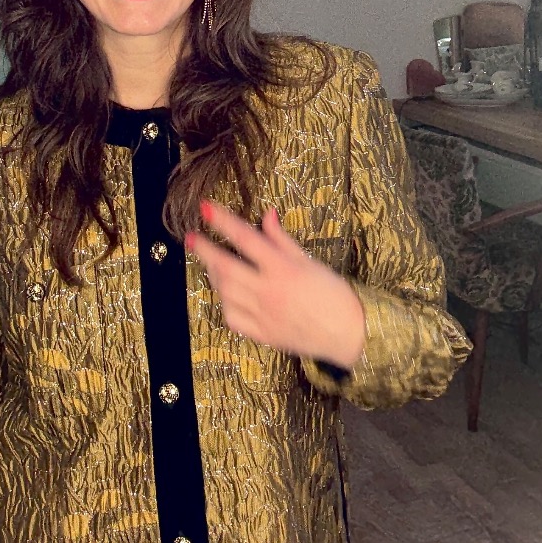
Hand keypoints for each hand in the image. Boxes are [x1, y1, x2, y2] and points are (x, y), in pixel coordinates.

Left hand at [186, 201, 364, 369]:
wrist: (350, 334)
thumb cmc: (334, 294)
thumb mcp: (309, 261)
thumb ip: (282, 240)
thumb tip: (266, 215)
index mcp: (283, 269)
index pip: (246, 238)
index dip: (222, 221)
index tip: (205, 208)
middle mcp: (269, 291)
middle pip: (226, 266)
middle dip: (205, 250)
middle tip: (191, 238)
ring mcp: (263, 314)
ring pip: (226, 292)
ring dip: (214, 275)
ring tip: (211, 262)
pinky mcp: (262, 334)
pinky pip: (233, 318)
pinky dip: (224, 303)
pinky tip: (226, 294)